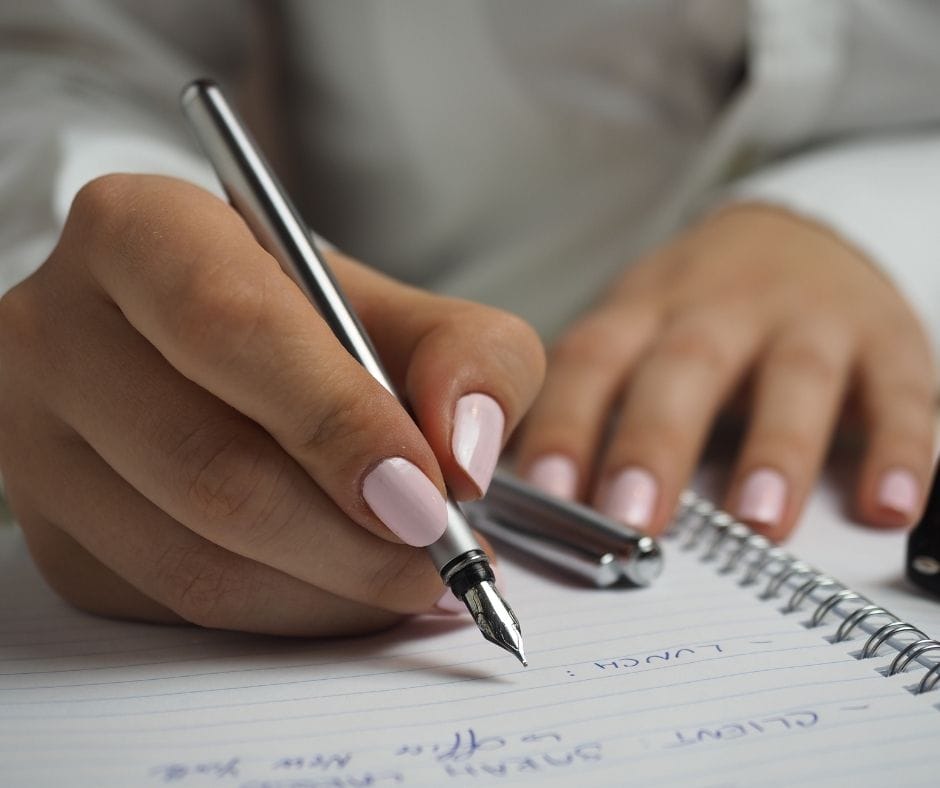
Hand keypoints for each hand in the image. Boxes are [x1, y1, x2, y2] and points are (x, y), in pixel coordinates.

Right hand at [0, 174, 543, 634]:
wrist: (226, 359)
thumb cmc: (316, 326)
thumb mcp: (409, 310)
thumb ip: (471, 357)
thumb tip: (464, 456)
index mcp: (141, 234)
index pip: (230, 327)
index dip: (337, 420)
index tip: (429, 492)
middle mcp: (62, 333)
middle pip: (210, 465)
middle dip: (352, 537)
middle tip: (442, 558)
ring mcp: (38, 447)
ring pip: (194, 559)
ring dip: (331, 590)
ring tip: (412, 577)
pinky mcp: (58, 536)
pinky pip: (179, 607)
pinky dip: (288, 613)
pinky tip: (344, 586)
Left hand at [515, 204, 935, 538]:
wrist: (797, 234)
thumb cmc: (697, 308)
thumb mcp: (636, 329)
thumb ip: (596, 402)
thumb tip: (535, 502)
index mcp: (647, 308)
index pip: (594, 359)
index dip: (568, 423)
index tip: (549, 493)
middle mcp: (723, 306)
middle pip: (686, 366)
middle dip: (658, 441)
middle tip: (635, 518)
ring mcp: (808, 319)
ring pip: (794, 377)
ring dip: (776, 449)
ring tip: (758, 521)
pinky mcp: (886, 337)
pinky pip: (900, 391)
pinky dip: (898, 448)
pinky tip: (886, 505)